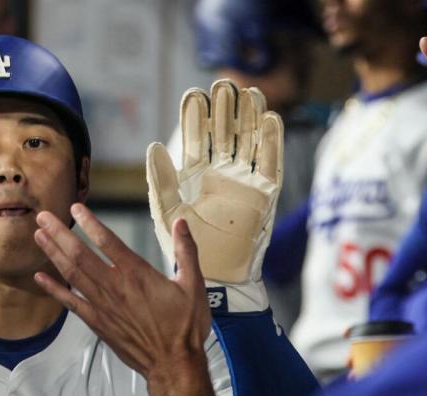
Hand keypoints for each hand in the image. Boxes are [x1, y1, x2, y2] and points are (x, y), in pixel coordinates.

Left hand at [33, 204, 211, 385]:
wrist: (173, 364)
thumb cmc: (184, 327)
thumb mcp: (194, 285)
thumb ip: (186, 251)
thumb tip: (182, 222)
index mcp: (137, 274)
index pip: (108, 241)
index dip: (89, 222)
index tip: (75, 208)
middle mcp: (114, 287)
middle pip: (80, 254)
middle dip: (59, 233)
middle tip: (42, 216)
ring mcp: (102, 305)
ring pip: (71, 274)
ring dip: (53, 253)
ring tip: (38, 235)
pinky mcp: (97, 323)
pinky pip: (70, 303)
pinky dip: (54, 289)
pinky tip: (40, 277)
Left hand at [148, 80, 281, 311]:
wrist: (216, 278)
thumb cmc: (187, 247)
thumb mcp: (167, 213)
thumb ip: (160, 181)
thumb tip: (153, 146)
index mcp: (195, 176)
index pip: (196, 139)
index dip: (196, 117)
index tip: (195, 94)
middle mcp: (221, 175)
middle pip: (225, 134)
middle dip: (225, 110)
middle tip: (224, 85)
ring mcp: (244, 183)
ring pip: (249, 142)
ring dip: (250, 117)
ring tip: (249, 92)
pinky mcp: (265, 196)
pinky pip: (271, 164)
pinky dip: (273, 142)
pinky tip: (271, 118)